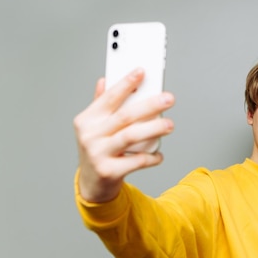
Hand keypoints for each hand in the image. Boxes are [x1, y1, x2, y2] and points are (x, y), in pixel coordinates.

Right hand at [73, 68, 174, 201]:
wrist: (91, 185)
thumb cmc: (98, 150)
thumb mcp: (94, 127)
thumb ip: (100, 104)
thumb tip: (105, 80)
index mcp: (87, 120)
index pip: (109, 97)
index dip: (126, 84)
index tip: (142, 72)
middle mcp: (90, 135)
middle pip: (124, 115)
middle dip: (149, 105)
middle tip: (169, 98)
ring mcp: (98, 153)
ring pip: (131, 136)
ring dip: (153, 128)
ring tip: (170, 124)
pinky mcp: (109, 171)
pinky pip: (136, 161)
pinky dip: (151, 157)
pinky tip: (159, 154)